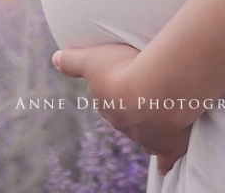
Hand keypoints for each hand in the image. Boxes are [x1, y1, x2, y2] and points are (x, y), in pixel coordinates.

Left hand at [52, 44, 190, 174]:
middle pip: (125, 118)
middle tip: (141, 95)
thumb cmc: (123, 70)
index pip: (107, 102)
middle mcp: (124, 124)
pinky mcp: (171, 144)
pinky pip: (167, 157)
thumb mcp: (92, 59)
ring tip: (153, 119)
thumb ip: (73, 61)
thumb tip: (54, 59)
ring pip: (144, 136)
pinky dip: (165, 161)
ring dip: (148, 127)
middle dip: (130, 109)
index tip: (120, 84)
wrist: (156, 89)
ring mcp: (147, 136)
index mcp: (107, 106)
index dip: (113, 92)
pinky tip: (164, 165)